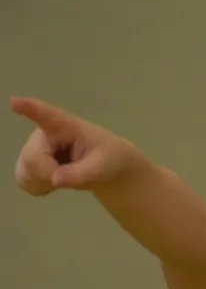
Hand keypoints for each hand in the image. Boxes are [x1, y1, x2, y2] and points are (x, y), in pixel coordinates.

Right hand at [10, 97, 145, 195]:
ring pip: (25, 171)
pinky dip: (38, 187)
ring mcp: (34, 147)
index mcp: (65, 126)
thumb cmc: (107, 159)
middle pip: (33, 158)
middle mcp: (44, 133)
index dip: (29, 109)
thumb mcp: (102, 168)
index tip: (14, 102)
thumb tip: (54, 179)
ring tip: (64, 176)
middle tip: (71, 176)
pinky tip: (53, 182)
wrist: (105, 168)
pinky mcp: (29, 161)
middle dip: (48, 174)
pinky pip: (23, 180)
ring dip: (44, 182)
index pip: (46, 115)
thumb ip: (81, 174)